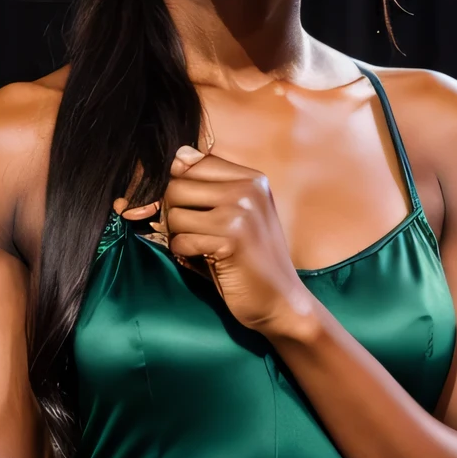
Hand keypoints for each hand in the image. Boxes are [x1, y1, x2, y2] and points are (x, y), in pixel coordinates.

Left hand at [125, 145, 312, 334]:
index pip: (191, 162)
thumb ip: (210, 187)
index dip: (180, 189)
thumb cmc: (252, 260)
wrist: (281, 301)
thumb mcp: (237, 215)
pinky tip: (207, 261)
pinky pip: (181, 240)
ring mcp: (241, 212)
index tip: (193, 212)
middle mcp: (248, 189)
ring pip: (175, 213)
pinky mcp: (231, 239)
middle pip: (177, 185)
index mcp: (251, 179)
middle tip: (193, 234)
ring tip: (201, 248)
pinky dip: (185, 255)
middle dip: (174, 213)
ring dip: (178, 236)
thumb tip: (179, 156)